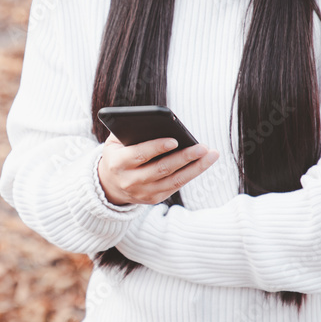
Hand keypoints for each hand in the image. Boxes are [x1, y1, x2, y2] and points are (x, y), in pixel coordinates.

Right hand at [97, 134, 219, 205]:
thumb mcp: (115, 142)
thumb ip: (130, 131)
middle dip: (184, 157)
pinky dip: (191, 174)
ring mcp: (143, 193)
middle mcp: (130, 181)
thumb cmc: (118, 154)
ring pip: (174, 181)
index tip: (175, 140)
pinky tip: (203, 163)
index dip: (156, 147)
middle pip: (161, 169)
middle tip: (203, 147)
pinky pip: (176, 186)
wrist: (109, 185)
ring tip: (211, 154)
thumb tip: (157, 122)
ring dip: (195, 168)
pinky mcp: (154, 199)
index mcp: (118, 163)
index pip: (139, 154)